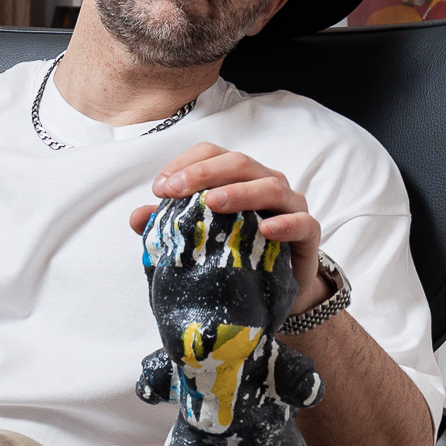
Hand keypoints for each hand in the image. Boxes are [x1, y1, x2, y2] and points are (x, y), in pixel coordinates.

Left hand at [129, 143, 325, 310]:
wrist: (277, 292)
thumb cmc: (236, 256)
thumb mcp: (199, 240)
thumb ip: (170, 225)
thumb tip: (136, 216)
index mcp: (237, 177)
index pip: (212, 153)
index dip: (185, 164)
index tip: (159, 187)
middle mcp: (265, 182)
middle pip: (238, 163)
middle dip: (203, 173)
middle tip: (174, 191)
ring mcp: (290, 205)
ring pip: (270, 186)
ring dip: (240, 192)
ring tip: (213, 203)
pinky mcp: (309, 233)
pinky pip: (302, 222)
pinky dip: (285, 223)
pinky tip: (266, 230)